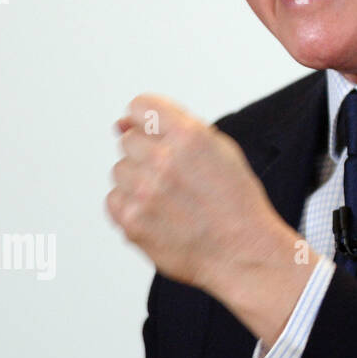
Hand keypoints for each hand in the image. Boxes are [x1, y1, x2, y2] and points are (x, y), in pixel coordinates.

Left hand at [106, 93, 293, 295]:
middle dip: (147, 154)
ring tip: (170, 198)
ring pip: (120, 170)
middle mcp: (164, 160)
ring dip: (139, 181)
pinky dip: (132, 206)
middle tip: (175, 176)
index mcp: (190, 136)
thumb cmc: (235, 202)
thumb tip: (123, 123)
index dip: (144, 119)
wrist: (242, 251)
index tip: (152, 131)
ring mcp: (145, 192)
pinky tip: (159, 214)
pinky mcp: (132, 221)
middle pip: (128, 141)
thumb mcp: (220, 151)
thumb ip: (175, 128)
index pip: (140, 106)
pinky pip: (114, 200)